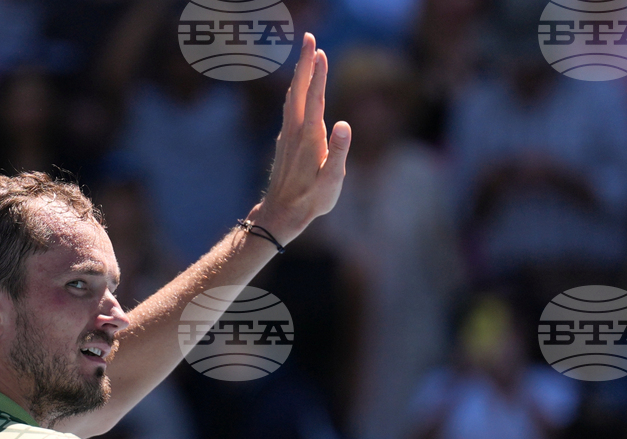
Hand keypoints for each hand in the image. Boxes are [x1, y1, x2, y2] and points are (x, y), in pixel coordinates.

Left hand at [255, 33, 351, 242]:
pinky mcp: (285, 141)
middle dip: (306, 63)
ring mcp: (288, 135)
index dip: (319, 75)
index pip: (316, 98)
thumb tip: (344, 125)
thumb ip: (338, 152)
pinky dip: (295, 91)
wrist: (281, 213)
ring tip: (306, 55)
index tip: (321, 52)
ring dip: (299, 73)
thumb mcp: (332, 181)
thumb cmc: (311, 200)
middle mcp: (296, 131)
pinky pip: (290, 108)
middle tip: (310, 38)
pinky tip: (296, 89)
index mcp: (310, 137)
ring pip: (293, 96)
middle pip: (300, 89)